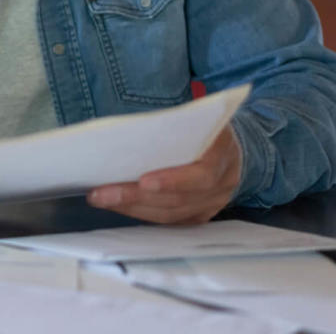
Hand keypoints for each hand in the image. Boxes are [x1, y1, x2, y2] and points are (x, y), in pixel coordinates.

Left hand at [86, 125, 242, 223]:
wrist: (235, 149)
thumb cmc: (207, 127)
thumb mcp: (199, 116)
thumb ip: (174, 123)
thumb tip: (129, 129)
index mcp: (224, 152)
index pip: (202, 174)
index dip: (173, 181)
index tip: (142, 180)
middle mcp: (222, 183)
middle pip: (178, 198)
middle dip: (136, 197)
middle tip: (101, 193)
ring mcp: (212, 203)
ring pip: (170, 213)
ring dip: (131, 207)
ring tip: (100, 198)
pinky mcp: (199, 215)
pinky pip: (168, 220)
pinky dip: (140, 212)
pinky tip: (117, 204)